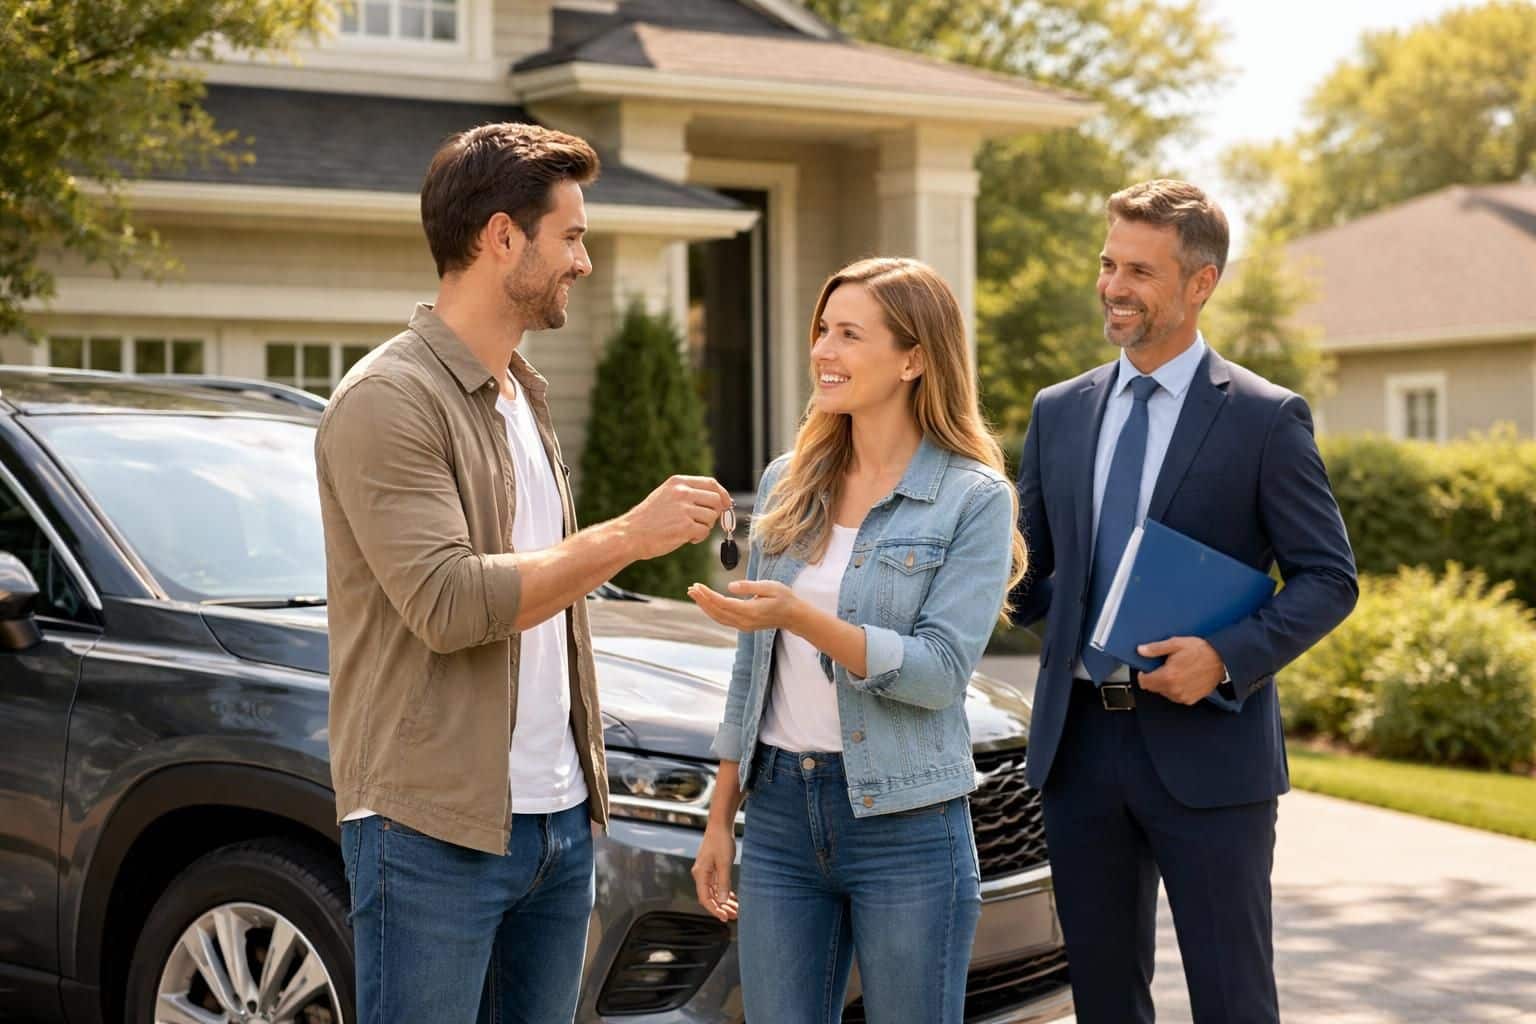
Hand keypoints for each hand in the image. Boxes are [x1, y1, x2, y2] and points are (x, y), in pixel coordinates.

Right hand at [622, 476, 731, 559]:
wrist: (630, 534)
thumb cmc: (648, 519)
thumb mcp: (666, 496)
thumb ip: (688, 495)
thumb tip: (717, 500)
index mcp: (678, 482)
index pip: (711, 483)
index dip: (723, 495)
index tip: (726, 504)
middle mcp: (682, 492)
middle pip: (716, 500)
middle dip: (715, 513)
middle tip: (703, 523)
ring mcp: (684, 509)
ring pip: (712, 517)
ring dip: (705, 527)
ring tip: (688, 531)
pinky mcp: (685, 526)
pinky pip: (704, 532)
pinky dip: (698, 537)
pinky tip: (685, 538)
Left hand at [687, 580, 802, 631]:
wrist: (794, 616)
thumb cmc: (784, 598)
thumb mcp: (770, 586)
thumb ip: (749, 586)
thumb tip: (730, 586)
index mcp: (750, 610)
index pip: (723, 603)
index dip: (708, 595)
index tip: (697, 586)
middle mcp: (745, 621)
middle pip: (717, 612)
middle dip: (702, 600)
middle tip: (690, 588)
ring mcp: (744, 626)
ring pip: (718, 618)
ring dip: (705, 606)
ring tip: (694, 594)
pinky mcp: (744, 626)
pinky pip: (723, 620)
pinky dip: (712, 611)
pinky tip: (706, 603)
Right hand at [691, 825, 737, 921]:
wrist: (720, 824)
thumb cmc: (721, 841)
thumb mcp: (724, 863)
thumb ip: (723, 883)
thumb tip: (723, 901)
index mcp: (700, 874)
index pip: (705, 898)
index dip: (714, 910)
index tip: (724, 918)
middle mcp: (701, 874)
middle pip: (709, 897)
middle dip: (721, 908)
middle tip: (733, 916)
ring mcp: (706, 871)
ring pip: (714, 891)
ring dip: (724, 901)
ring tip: (735, 910)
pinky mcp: (712, 867)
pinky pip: (717, 885)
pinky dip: (724, 892)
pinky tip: (732, 898)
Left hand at [1136, 636, 1226, 704]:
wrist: (1223, 661)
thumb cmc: (1201, 651)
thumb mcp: (1176, 643)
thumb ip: (1156, 648)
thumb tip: (1141, 650)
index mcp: (1168, 676)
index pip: (1144, 682)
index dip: (1144, 674)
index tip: (1147, 668)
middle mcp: (1174, 690)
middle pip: (1153, 688)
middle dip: (1155, 677)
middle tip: (1166, 666)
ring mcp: (1182, 697)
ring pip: (1164, 692)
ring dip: (1166, 683)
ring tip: (1177, 671)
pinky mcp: (1190, 700)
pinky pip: (1176, 696)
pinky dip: (1176, 689)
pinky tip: (1184, 678)